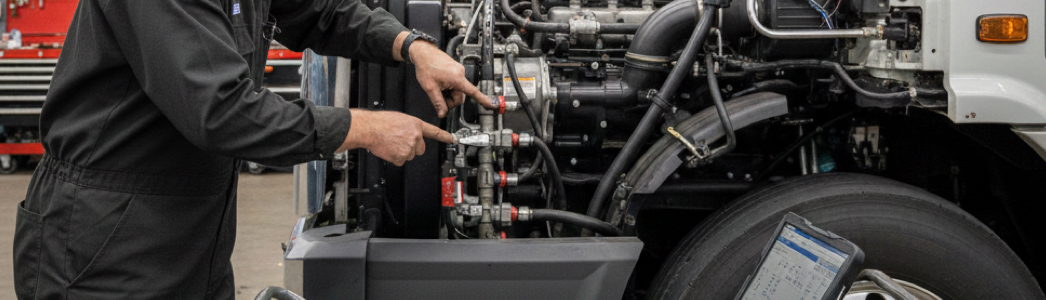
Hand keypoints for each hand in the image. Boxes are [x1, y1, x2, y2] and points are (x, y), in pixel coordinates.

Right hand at [339, 109, 453, 165]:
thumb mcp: (400, 119)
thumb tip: (413, 134)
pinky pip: (401, 161)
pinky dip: (394, 157)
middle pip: (420, 149)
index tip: (452, 139)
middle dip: (412, 147)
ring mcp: (409, 147)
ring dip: (401, 152)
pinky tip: (389, 149)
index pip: (434, 132)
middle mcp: (415, 136)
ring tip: (392, 143)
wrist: (369, 128)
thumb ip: (410, 127)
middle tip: (399, 141)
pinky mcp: (401, 157)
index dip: (444, 136)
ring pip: (410, 155)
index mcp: (416, 124)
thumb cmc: (381, 122)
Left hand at [396, 33, 493, 116]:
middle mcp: (461, 73)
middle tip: (438, 96)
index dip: (483, 100)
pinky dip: (448, 87)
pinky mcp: (456, 70)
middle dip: (450, 99)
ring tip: (437, 87)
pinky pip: (455, 83)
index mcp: (457, 78)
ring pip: (457, 90)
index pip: (473, 92)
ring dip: (448, 93)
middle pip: (460, 95)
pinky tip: (439, 82)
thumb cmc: (425, 66)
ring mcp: (459, 71)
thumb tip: (443, 113)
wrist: (423, 52)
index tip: (492, 105)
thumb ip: (438, 102)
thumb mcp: (430, 88)